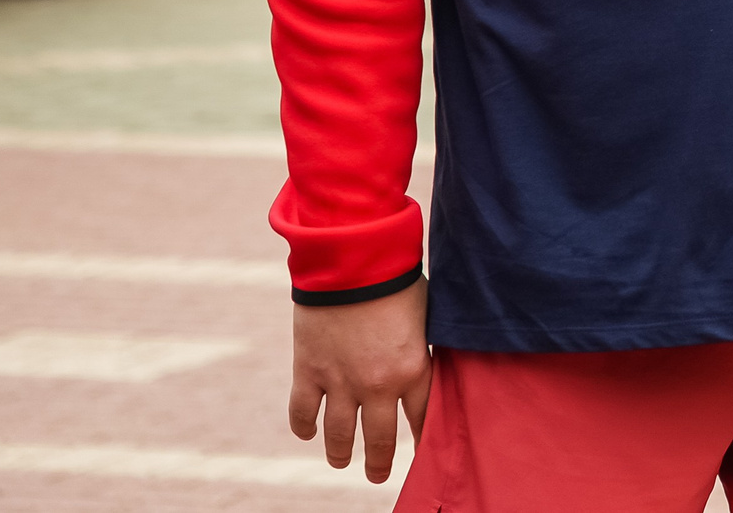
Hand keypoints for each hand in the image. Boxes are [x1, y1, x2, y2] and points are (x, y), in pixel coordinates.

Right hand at [289, 278, 431, 482]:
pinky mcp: (308, 370)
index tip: (423, 459)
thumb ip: (421, 347)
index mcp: (413, 369)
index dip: (422, 441)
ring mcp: (339, 381)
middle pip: (378, 439)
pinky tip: (307, 434)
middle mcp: (377, 385)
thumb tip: (429, 363)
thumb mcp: (424, 316)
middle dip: (378, 462)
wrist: (352, 257)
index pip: (422, 419)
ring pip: (338, 435)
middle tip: (377, 475)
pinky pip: (303, 412)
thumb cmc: (397, 278)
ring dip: (340, 453)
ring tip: (341, 461)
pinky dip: (304, 427)